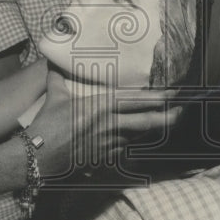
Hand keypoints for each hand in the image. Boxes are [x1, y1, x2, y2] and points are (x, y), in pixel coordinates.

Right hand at [26, 69, 181, 177]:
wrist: (38, 156)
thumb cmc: (46, 125)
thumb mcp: (55, 97)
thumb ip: (58, 79)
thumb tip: (53, 61)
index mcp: (100, 107)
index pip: (134, 101)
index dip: (156, 97)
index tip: (173, 93)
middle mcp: (109, 125)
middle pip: (145, 122)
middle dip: (165, 117)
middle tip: (181, 112)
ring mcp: (108, 143)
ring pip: (137, 136)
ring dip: (150, 130)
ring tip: (166, 123)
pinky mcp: (103, 158)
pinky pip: (123, 148)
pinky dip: (131, 143)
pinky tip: (138, 140)